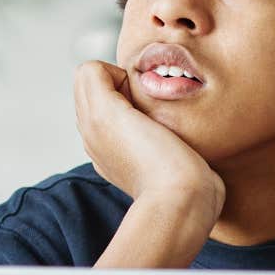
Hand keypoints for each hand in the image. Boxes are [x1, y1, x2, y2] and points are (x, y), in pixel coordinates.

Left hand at [73, 61, 223, 266]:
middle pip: (109, 85)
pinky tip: (168, 135)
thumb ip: (95, 81)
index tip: (134, 95)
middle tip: (147, 106)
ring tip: (159, 121)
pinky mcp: (154, 158)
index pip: (92, 73)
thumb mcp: (107, 112)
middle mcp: (102, 137)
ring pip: (131, 103)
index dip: (117, 74)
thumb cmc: (152, 159)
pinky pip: (152, 123)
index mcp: (90, 123)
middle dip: (128, 85)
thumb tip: (111, 74)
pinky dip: (160, 119)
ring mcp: (127, 149)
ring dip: (145, 102)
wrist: (184, 200)